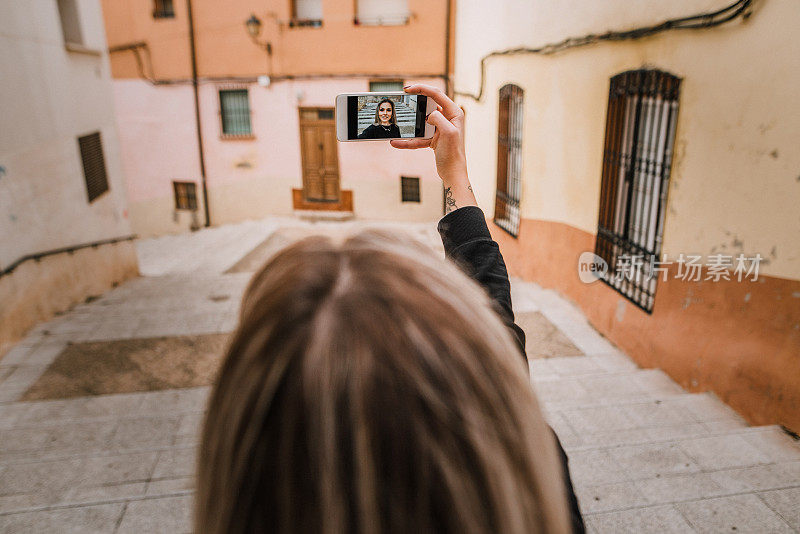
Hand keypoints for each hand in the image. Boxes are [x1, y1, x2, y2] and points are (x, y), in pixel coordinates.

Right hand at [390, 85, 476, 212]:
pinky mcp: (433, 138)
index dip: (422, 89)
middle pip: (428, 105)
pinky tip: (396, 143)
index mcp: (454, 113)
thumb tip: (428, 115)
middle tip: (402, 99)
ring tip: (397, 123)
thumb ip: (438, 118)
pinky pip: (418, 137)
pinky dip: (407, 140)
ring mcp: (439, 128)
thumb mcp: (448, 133)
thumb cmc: (454, 154)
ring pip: (420, 122)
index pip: (437, 94)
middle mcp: (448, 118)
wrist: (452, 173)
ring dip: (409, 125)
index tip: (408, 89)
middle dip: (415, 103)